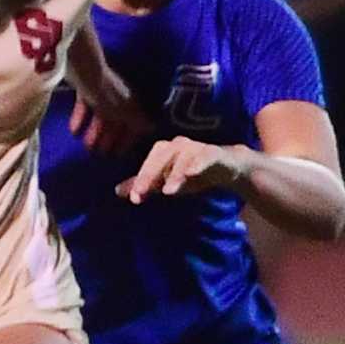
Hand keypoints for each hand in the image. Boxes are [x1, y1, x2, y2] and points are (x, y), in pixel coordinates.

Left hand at [69, 70, 149, 154]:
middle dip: (108, 137)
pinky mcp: (85, 85)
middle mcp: (119, 96)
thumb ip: (136, 122)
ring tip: (86, 145)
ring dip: (94, 131)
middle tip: (99, 153)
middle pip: (115, 120)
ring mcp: (101, 90)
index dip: (127, 140)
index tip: (118, 154)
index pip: (134, 123)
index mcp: (130, 101)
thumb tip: (152, 128)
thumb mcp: (122, 111)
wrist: (82, 68)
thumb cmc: (105, 91)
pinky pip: (85, 105)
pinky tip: (74, 130)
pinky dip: (81, 118)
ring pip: (100, 114)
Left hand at [115, 137, 250, 202]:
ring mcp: (197, 148)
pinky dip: (199, 164)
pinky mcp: (214, 154)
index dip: (140, 179)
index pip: (149, 163)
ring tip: (168, 191)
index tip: (134, 198)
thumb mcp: (166, 181)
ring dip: (175, 173)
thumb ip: (145, 185)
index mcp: (165, 151)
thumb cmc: (191, 172)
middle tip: (142, 193)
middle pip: (161, 155)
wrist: (226, 167)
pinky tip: (193, 174)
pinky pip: (206, 157)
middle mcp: (178, 145)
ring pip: (183, 156)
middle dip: (150, 174)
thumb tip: (118, 191)